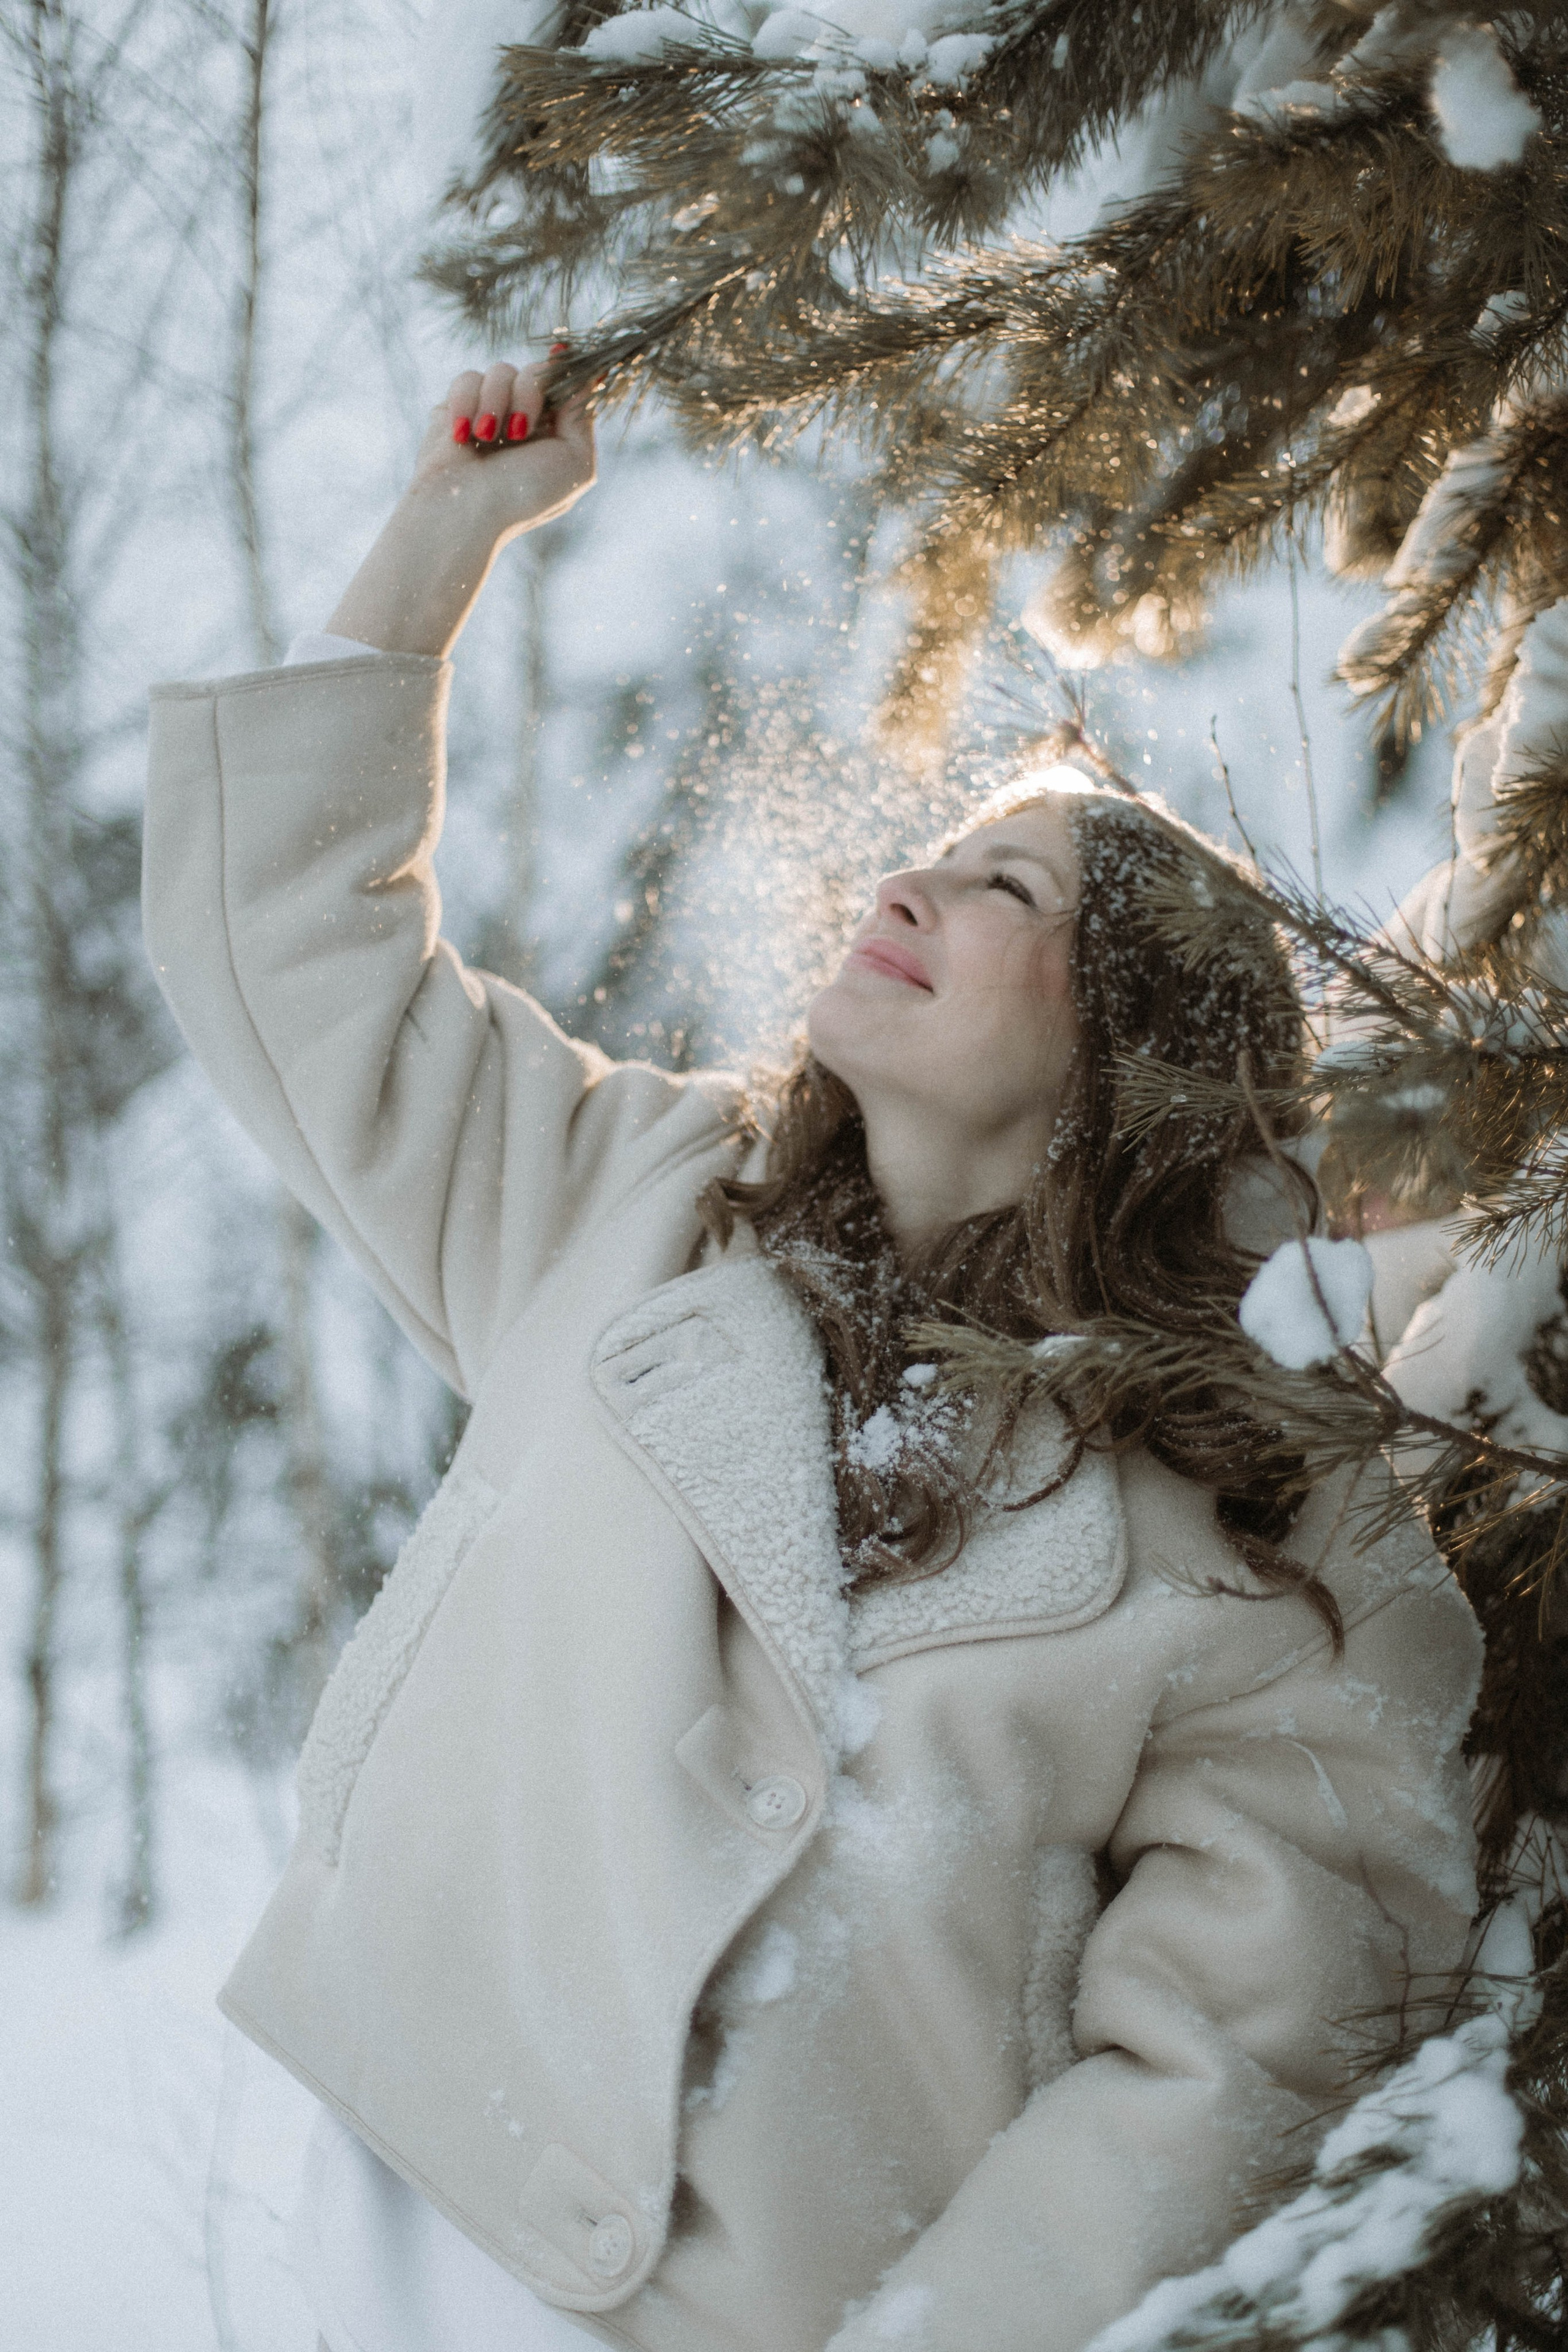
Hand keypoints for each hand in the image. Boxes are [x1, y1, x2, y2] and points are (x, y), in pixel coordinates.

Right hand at [413, 358, 596, 541]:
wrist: (464, 509)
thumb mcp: (575, 462)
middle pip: (536, 371)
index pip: (565, 386)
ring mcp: (491, 411)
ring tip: (486, 437)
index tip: (561, 353)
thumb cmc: (524, 494)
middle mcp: (524, 419)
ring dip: (496, 402)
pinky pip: (467, 378)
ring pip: (501, 370)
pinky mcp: (457, 408)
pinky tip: (462, 434)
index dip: (565, 370)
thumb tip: (589, 374)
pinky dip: (465, 403)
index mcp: (555, 433)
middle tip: (518, 431)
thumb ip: (583, 418)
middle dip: (529, 393)